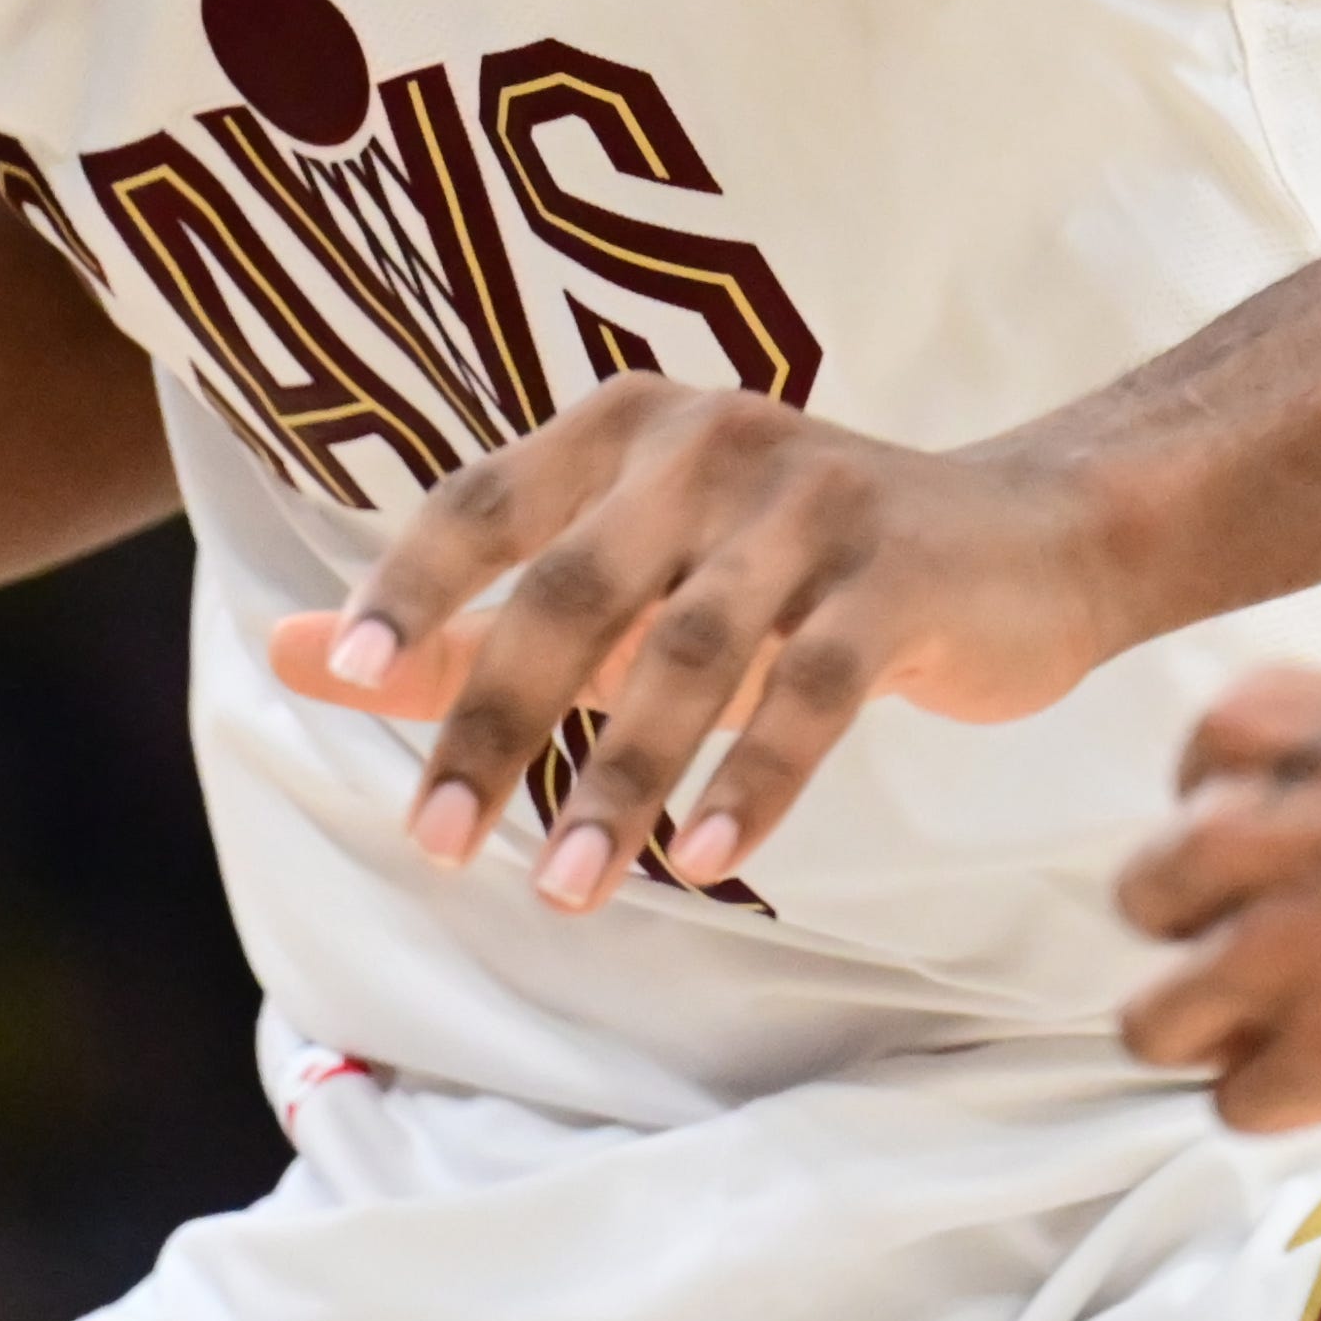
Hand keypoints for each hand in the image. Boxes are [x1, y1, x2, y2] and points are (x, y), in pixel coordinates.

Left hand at [269, 377, 1124, 907]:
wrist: (1035, 538)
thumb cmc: (801, 572)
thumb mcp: (633, 583)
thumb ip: (469, 623)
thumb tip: (286, 659)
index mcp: (627, 430)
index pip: (488, 501)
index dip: (413, 586)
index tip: (338, 674)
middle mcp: (710, 443)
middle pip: (574, 590)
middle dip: (494, 720)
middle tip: (436, 842)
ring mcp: (813, 504)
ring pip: (689, 651)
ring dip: (617, 780)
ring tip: (563, 890)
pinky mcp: (902, 577)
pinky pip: (812, 690)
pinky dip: (750, 780)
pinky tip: (702, 861)